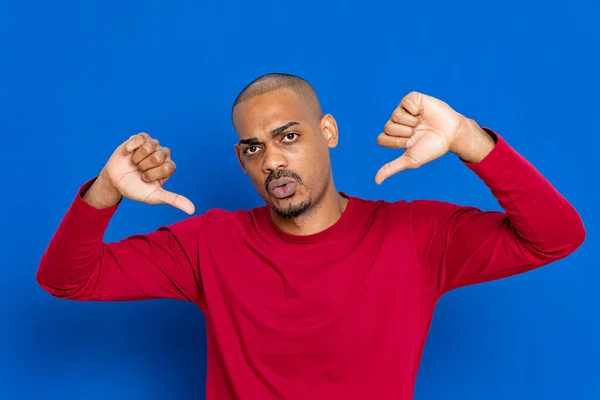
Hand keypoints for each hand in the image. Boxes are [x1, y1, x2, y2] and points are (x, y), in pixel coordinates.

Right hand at [93, 132, 194, 213]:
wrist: (115, 181)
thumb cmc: (135, 189)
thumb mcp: (154, 196)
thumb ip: (173, 200)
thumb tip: (192, 210)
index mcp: (168, 167)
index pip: (167, 167)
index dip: (153, 175)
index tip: (146, 179)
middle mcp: (163, 155)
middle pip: (159, 157)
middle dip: (144, 166)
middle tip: (139, 170)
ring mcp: (152, 145)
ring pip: (149, 147)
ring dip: (137, 158)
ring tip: (134, 163)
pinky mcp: (141, 138)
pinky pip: (139, 138)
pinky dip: (131, 148)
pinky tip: (128, 153)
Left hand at [375, 92, 492, 183]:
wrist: (452, 135)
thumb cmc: (432, 148)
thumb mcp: (411, 160)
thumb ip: (392, 168)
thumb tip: (376, 181)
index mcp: (394, 136)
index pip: (382, 139)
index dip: (396, 142)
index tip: (409, 143)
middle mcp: (396, 122)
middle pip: (388, 127)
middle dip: (405, 133)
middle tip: (417, 133)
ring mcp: (404, 110)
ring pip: (395, 115)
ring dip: (411, 122)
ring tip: (421, 123)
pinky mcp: (413, 99)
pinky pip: (405, 101)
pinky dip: (414, 109)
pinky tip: (422, 112)